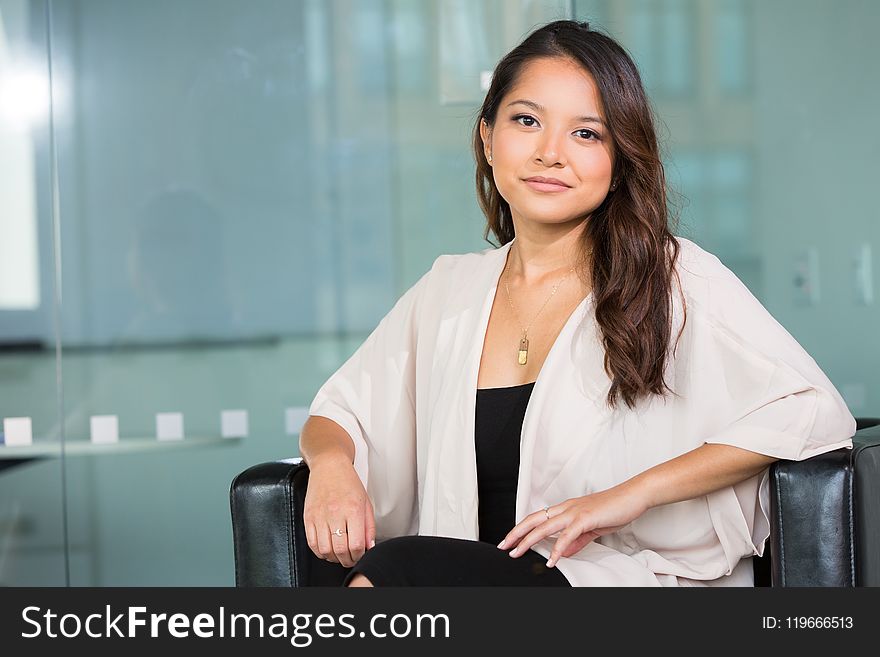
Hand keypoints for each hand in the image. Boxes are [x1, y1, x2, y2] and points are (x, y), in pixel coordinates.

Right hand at [303, 457, 375, 567]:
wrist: (328, 466)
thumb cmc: (348, 482)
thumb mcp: (366, 503)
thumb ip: (369, 527)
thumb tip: (369, 547)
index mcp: (353, 509)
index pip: (356, 544)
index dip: (359, 556)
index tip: (360, 555)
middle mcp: (335, 513)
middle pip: (340, 550)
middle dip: (347, 560)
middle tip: (351, 559)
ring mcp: (319, 516)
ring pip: (325, 550)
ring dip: (334, 558)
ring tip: (339, 554)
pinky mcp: (308, 517)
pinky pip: (312, 543)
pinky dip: (320, 552)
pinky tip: (327, 549)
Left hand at [497, 483, 648, 567]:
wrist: (633, 496)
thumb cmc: (615, 508)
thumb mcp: (592, 528)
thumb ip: (577, 540)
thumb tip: (565, 552)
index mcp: (567, 508)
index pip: (538, 518)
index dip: (522, 528)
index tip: (511, 540)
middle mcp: (566, 508)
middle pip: (533, 520)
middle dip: (516, 533)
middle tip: (504, 546)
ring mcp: (574, 512)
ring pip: (544, 527)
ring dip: (528, 541)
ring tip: (518, 553)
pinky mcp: (585, 518)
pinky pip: (567, 535)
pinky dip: (557, 549)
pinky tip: (551, 560)